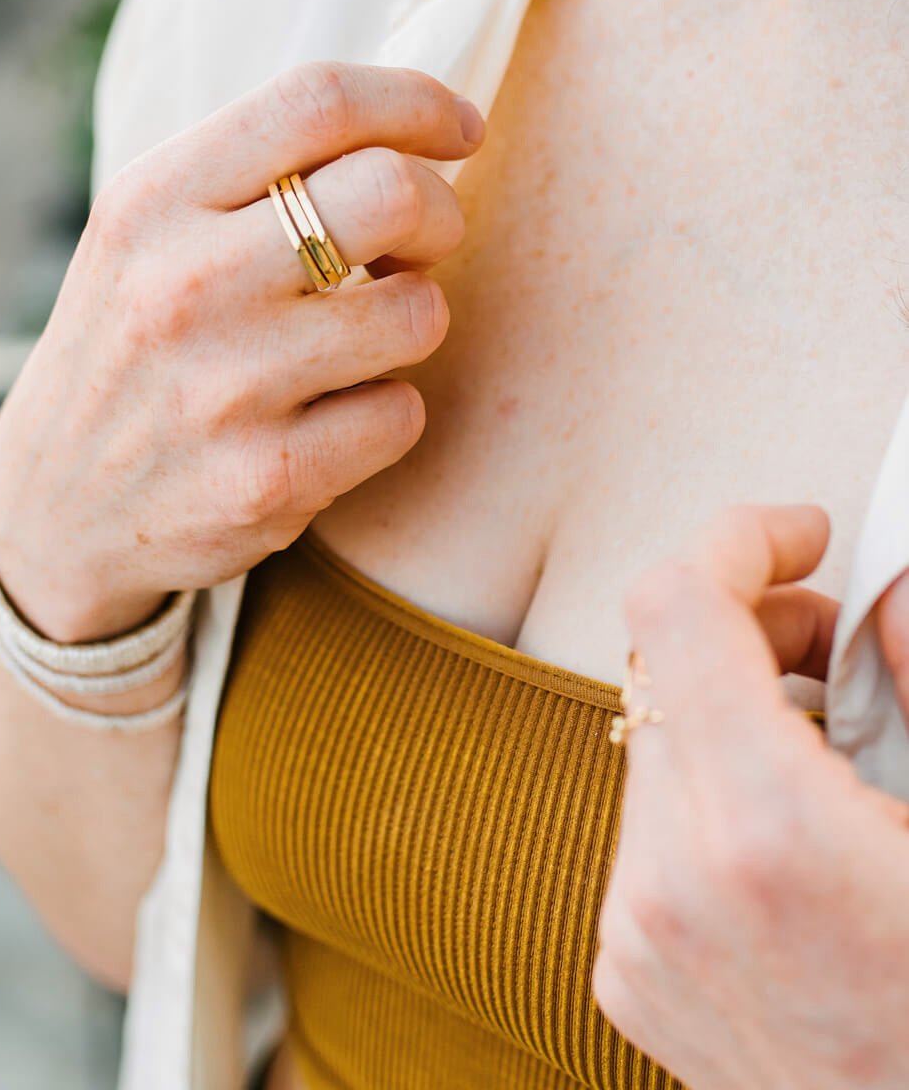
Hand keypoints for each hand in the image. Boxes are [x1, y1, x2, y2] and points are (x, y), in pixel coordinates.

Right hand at [0, 61, 483, 641]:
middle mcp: (183, 284)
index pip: (317, 101)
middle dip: (439, 213)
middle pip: (392, 193)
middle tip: (416, 244)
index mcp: (153, 199)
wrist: (51, 511)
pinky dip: (387, 412)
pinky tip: (331, 416)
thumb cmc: (132, 346)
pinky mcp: (267, 479)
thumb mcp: (147, 233)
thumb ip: (254, 173)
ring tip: (359, 336)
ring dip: (413, 319)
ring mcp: (225, 387)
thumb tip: (411, 125)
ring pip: (418, 312)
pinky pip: (401, 415)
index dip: (416, 101)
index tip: (459, 128)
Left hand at [593, 506, 908, 1089]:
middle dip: (750, 623)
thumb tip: (888, 589)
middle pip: (660, 664)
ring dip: (729, 711)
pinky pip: (647, 830)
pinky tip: (791, 834)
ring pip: (654, 744)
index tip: (801, 538)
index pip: (676, 607)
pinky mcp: (627, 974)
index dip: (739, 542)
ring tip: (828, 744)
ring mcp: (637, 936)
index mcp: (767, 833)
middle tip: (842, 644)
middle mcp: (672, 883)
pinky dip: (710, 795)